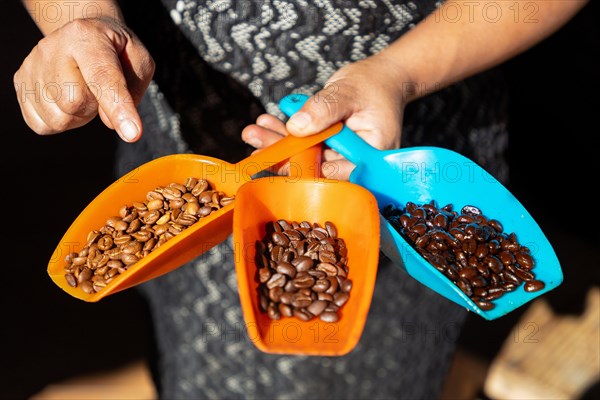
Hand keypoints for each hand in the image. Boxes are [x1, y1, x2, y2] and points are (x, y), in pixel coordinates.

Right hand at [13, 17, 154, 141]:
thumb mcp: (139, 62)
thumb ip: (132, 92)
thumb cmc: (116, 51)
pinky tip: (66, 99)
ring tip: (83, 90)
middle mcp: (51, 48)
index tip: (132, 133)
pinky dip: (61, 121)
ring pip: (58, 118)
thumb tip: (110, 122)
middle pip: (74, 103)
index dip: (117, 107)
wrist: (85, 36)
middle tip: (98, 88)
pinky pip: (42, 125)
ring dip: (78, 115)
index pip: (102, 78)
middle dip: (94, 106)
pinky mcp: (20, 83)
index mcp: (86, 36)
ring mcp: (32, 66)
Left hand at [242, 55, 406, 179]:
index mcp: (369, 156)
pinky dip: (285, 134)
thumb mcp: (348, 92)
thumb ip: (324, 109)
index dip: (302, 166)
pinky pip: (304, 145)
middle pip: (314, 167)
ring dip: (277, 143)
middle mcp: (354, 162)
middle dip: (281, 154)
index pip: (333, 172)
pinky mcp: (328, 147)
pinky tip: (267, 123)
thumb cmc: (374, 84)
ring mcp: (339, 156)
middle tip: (254, 139)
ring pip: (305, 156)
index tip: (275, 155)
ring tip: (254, 130)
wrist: (382, 79)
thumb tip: (296, 127)